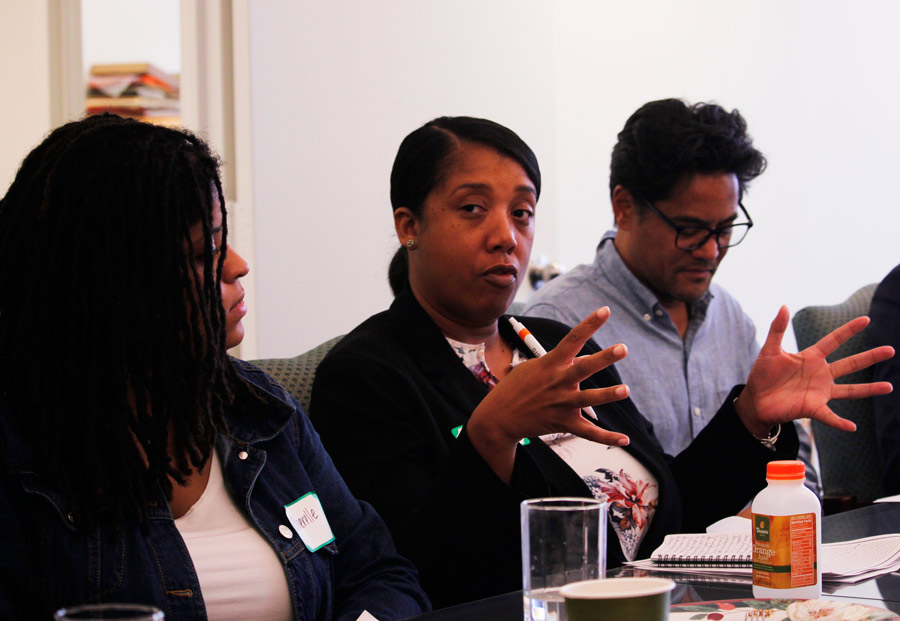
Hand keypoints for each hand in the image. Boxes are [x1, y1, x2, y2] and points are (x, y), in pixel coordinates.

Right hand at [467, 308, 630, 481]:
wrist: (498, 417)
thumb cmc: (516, 387)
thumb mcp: (534, 368)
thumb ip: (561, 363)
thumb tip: (584, 359)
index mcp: (550, 364)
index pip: (573, 339)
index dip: (590, 324)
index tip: (606, 310)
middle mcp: (557, 382)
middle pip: (583, 367)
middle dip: (603, 358)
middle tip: (622, 348)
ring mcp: (560, 403)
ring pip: (587, 399)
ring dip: (606, 395)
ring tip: (625, 389)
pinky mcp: (562, 423)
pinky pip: (588, 432)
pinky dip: (606, 437)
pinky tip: (624, 440)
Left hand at [735, 306, 893, 436]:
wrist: (755, 399)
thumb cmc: (763, 374)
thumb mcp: (770, 350)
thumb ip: (777, 329)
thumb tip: (783, 305)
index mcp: (812, 357)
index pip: (834, 340)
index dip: (848, 330)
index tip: (866, 319)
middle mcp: (821, 374)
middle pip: (850, 364)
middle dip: (870, 357)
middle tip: (890, 350)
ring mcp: (820, 392)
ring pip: (850, 390)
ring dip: (868, 389)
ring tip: (888, 387)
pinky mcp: (812, 408)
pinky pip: (829, 416)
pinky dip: (840, 422)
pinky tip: (852, 427)